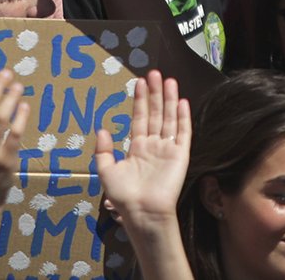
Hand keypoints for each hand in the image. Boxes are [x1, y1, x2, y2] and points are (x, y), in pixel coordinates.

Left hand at [95, 71, 189, 226]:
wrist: (143, 211)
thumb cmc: (124, 196)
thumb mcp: (107, 171)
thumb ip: (104, 150)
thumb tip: (102, 129)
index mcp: (137, 148)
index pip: (139, 118)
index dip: (139, 100)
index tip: (139, 82)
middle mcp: (154, 145)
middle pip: (155, 113)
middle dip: (155, 93)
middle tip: (154, 73)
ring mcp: (168, 149)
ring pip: (169, 118)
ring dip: (169, 99)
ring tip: (168, 80)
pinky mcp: (180, 155)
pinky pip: (183, 132)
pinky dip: (183, 117)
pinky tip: (182, 102)